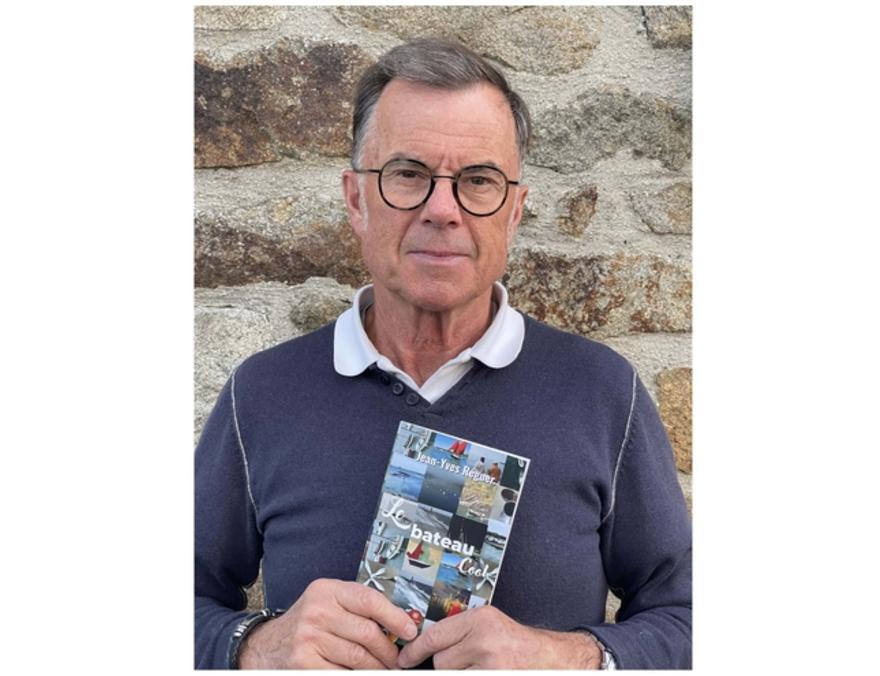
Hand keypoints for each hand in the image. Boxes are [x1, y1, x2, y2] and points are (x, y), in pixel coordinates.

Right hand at [238, 578, 417, 668]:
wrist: (264, 647)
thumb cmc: (307, 625)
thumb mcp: (326, 604)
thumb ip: (356, 608)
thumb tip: (399, 625)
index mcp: (326, 591)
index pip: (369, 600)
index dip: (395, 617)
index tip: (410, 631)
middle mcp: (316, 612)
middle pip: (368, 633)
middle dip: (389, 651)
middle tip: (398, 660)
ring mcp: (308, 639)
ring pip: (359, 658)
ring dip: (377, 669)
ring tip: (384, 670)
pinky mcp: (303, 664)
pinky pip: (342, 675)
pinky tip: (363, 675)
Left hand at [396, 605, 602, 668]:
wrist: (554, 659)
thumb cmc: (518, 643)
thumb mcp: (489, 626)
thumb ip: (460, 632)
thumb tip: (424, 648)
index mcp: (482, 620)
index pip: (435, 636)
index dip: (414, 651)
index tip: (403, 659)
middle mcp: (486, 641)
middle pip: (441, 662)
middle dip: (447, 667)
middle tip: (466, 664)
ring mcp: (493, 666)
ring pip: (452, 675)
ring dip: (461, 675)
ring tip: (480, 667)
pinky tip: (483, 671)